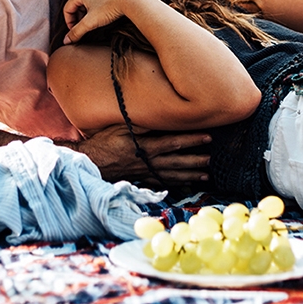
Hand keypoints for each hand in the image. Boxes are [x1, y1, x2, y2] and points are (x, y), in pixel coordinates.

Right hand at [61, 0, 147, 43]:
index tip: (74, 31)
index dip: (68, 22)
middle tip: (84, 28)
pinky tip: (104, 15)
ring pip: (88, 1)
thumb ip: (77, 32)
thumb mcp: (90, 23)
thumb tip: (66, 41)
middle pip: (77, 4)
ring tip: (94, 23)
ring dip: (88, 13)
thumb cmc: (110, 7)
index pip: (67, 8)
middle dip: (78, 18)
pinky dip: (97, 8)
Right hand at [78, 125, 211, 183]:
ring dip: (190, 175)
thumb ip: (141, 124)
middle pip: (177, 161)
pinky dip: (176, 185)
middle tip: (211, 159)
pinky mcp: (142, 180)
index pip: (174, 142)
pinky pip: (163, 183)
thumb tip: (160, 117)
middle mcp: (148, 161)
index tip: (207, 137)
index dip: (192, 139)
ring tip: (206, 175)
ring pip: (173, 174)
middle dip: (196, 160)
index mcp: (145, 146)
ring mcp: (146, 173)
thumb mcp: (121, 127)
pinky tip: (187, 186)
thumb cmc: (104, 142)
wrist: (91, 162)